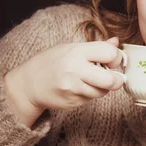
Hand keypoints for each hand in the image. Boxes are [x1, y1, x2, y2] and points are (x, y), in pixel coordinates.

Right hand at [4, 37, 123, 126]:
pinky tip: (78, 88)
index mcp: (76, 52)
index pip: (109, 54)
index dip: (116, 58)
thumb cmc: (51, 63)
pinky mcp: (73, 102)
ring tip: (90, 80)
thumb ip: (95, 47)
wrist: (29, 84)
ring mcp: (73, 88)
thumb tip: (116, 43)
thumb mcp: (70, 48)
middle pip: (111, 80)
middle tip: (114, 77)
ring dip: (102, 88)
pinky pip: (91, 99)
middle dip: (117, 80)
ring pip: (102, 92)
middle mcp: (75, 70)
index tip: (112, 60)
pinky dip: (90, 94)